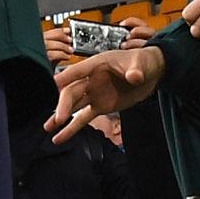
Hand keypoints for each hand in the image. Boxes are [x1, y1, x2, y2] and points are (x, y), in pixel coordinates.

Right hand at [49, 46, 165, 141]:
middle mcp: (90, 79)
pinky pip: (82, 118)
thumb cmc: (143, 62)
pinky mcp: (100, 106)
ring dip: (61, 116)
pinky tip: (60, 137)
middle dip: (64, 104)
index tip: (53, 85)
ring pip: (73, 105)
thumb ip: (136, 70)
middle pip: (72, 91)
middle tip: (59, 118)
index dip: (65, 77)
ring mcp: (94, 94)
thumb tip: (135, 76)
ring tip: (48, 128)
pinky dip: (72, 128)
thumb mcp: (141, 63)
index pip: (77, 71)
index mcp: (97, 64)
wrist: (151, 73)